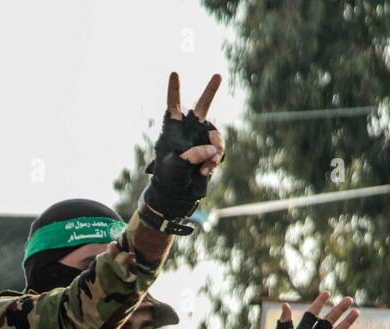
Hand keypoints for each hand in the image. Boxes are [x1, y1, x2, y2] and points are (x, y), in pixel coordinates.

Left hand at [142, 72, 224, 218]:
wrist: (178, 194)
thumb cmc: (169, 178)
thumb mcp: (175, 165)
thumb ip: (192, 154)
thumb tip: (212, 149)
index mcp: (172, 129)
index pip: (173, 106)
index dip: (174, 90)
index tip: (174, 73)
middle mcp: (188, 130)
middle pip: (201, 107)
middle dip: (210, 91)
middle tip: (218, 75)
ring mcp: (201, 139)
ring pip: (216, 133)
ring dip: (216, 146)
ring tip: (208, 164)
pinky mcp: (211, 151)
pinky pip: (219, 149)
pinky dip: (216, 159)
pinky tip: (206, 170)